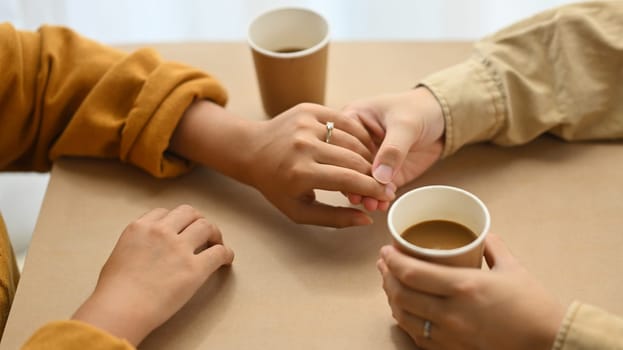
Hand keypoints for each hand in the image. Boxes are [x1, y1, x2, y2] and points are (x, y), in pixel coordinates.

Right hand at [72, 205, 233, 345]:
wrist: (120, 309)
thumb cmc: (113, 291)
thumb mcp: (118, 255)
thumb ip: (136, 245)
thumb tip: (146, 250)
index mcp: (140, 227)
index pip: (164, 212)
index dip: (176, 219)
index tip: (181, 227)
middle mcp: (161, 232)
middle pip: (189, 212)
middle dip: (197, 220)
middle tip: (204, 232)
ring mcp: (179, 248)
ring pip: (206, 226)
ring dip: (214, 233)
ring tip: (217, 243)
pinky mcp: (194, 268)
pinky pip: (219, 253)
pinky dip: (226, 254)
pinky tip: (226, 260)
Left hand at [246, 103, 395, 227]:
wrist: (253, 150)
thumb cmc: (277, 186)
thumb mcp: (300, 211)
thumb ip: (334, 218)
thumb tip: (367, 219)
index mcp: (300, 173)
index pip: (349, 180)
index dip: (373, 189)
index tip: (387, 195)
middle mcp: (303, 146)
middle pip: (354, 159)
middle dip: (374, 173)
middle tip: (384, 182)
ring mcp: (306, 124)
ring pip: (352, 139)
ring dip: (368, 154)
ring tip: (372, 167)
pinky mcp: (308, 109)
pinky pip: (344, 120)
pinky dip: (358, 134)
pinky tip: (363, 146)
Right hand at [342, 87, 444, 210]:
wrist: (442, 118)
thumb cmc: (419, 109)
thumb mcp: (406, 125)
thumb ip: (393, 149)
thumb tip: (379, 176)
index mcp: (351, 119)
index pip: (340, 144)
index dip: (344, 163)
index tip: (351, 180)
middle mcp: (355, 141)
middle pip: (347, 165)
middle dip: (354, 183)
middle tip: (360, 198)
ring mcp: (369, 158)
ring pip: (360, 180)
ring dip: (365, 194)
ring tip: (372, 205)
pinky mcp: (383, 173)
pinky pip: (376, 188)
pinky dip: (378, 198)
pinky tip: (382, 205)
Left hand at [377, 234, 564, 349]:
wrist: (549, 341)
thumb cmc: (533, 304)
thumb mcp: (512, 267)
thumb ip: (492, 245)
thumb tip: (480, 232)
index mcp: (464, 287)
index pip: (411, 273)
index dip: (391, 261)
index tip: (385, 251)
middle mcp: (452, 313)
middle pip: (401, 295)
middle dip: (386, 277)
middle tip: (384, 264)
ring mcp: (450, 336)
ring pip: (404, 317)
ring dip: (391, 298)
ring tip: (390, 284)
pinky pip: (417, 336)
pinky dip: (405, 321)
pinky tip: (404, 310)